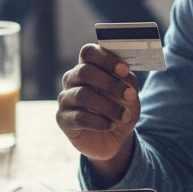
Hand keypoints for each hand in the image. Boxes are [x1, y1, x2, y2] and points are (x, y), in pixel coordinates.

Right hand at [56, 44, 139, 180]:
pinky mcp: (62, 119)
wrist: (114, 138)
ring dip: (108, 106)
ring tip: (124, 116)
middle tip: (130, 95)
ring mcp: (65, 98)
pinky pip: (79, 117)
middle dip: (110, 83)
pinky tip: (110, 125)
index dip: (106, 58)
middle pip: (84, 71)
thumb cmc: (120, 109)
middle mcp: (72, 79)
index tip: (124, 70)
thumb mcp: (130, 94)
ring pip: (82, 95)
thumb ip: (127, 81)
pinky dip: (99, 121)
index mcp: (88, 66)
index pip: (88, 52)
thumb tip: (124, 76)